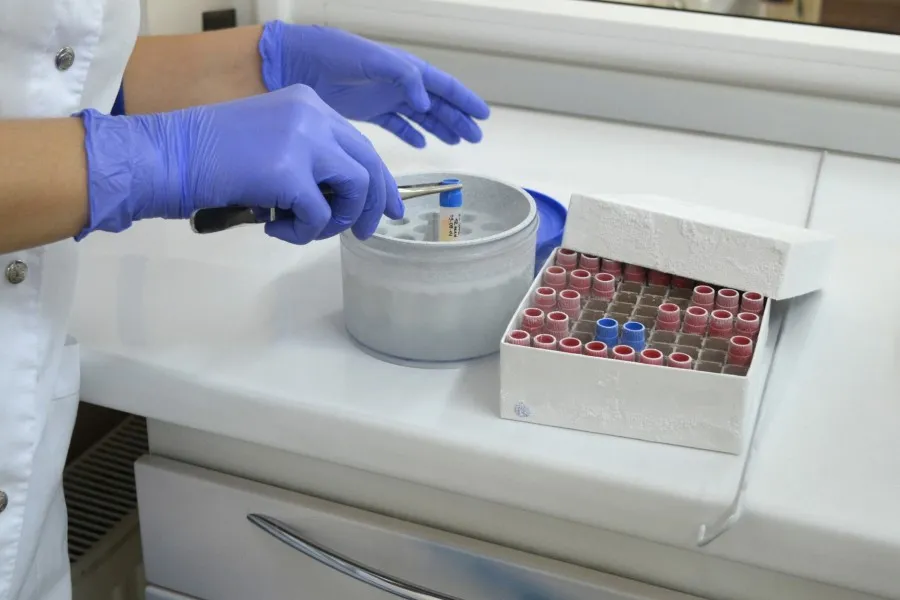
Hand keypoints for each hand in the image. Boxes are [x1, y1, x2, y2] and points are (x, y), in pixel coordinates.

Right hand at [76, 85, 402, 243]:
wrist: (165, 156)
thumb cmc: (208, 158)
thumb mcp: (270, 144)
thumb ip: (308, 159)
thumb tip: (340, 198)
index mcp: (308, 105)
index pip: (360, 144)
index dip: (378, 181)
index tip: (385, 209)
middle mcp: (312, 115)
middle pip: (369, 164)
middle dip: (372, 204)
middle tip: (363, 232)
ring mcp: (302, 140)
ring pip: (355, 188)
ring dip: (335, 219)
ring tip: (304, 228)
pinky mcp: (288, 171)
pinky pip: (320, 215)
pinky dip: (303, 232)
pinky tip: (274, 227)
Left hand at [259, 21, 490, 147]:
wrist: (296, 63)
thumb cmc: (331, 54)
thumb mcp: (370, 60)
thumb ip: (401, 76)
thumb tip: (425, 100)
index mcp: (405, 69)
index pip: (443, 86)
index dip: (465, 101)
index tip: (483, 116)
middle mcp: (399, 84)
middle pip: (437, 104)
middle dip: (458, 119)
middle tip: (475, 137)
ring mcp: (384, 98)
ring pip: (421, 117)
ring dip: (440, 129)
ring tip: (457, 142)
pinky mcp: (368, 111)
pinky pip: (396, 125)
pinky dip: (410, 134)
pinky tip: (421, 144)